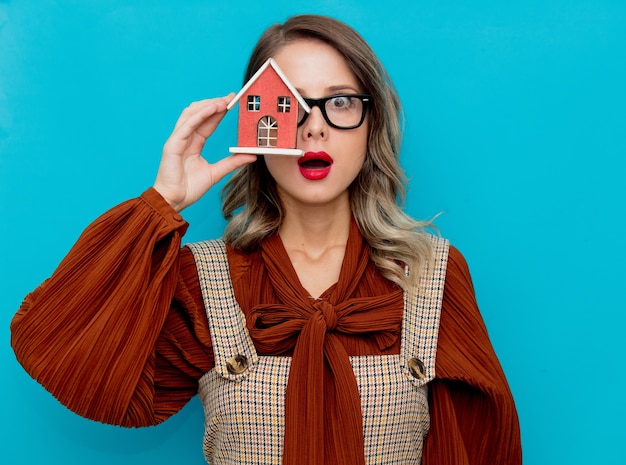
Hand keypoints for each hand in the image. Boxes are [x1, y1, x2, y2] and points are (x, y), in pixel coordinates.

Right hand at [154, 94, 256, 211]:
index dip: (219, 111)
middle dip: (215, 103)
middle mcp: (185, 138)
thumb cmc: (189, 188)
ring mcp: (178, 140)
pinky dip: (200, 115)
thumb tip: (251, 156)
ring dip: (208, 105)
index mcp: (193, 143)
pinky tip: (212, 109)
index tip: (232, 102)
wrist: (175, 201)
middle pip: (199, 114)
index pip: (207, 122)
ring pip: (192, 115)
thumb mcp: (217, 172)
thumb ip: (232, 162)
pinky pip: (187, 125)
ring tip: (224, 101)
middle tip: (231, 97)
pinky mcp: (173, 144)